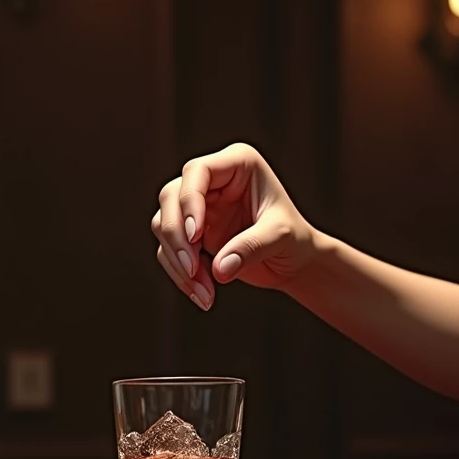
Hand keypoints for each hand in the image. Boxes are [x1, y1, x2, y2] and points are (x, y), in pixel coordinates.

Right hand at [151, 143, 316, 309]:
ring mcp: (196, 208)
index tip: (195, 236)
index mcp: (237, 164)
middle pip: (171, 198)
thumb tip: (219, 269)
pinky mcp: (187, 234)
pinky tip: (203, 294)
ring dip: (178, 262)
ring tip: (205, 292)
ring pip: (164, 226)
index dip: (190, 202)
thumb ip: (250, 247)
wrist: (292, 262)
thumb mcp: (280, 237)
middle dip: (177, 238)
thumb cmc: (294, 240)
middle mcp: (211, 181)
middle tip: (192, 270)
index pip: (197, 172)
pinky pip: (168, 251)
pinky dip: (179, 275)